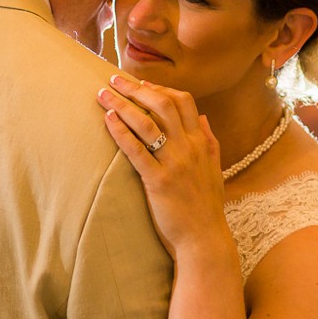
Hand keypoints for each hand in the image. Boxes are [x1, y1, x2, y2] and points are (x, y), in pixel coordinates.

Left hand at [98, 75, 229, 260]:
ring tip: (102, 94)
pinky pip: (136, 150)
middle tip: (114, 79)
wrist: (204, 238)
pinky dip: (120, 131)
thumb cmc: (206, 207)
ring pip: (147, 123)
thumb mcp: (215, 169)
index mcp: (201, 143)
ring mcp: (174, 163)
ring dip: (122, 104)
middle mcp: (189, 148)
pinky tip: (107, 120)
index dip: (160, 89)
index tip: (141, 85)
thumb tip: (204, 117)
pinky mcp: (158, 181)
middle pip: (162, 104)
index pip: (184, 102)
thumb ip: (210, 141)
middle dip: (136, 88)